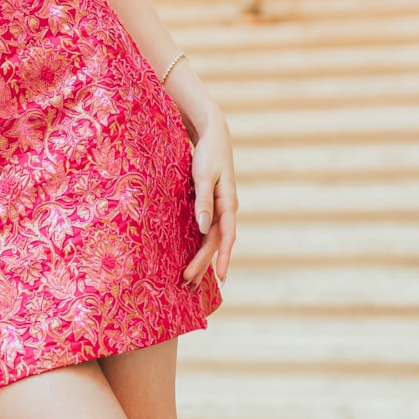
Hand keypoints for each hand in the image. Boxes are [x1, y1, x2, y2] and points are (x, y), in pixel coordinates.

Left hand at [183, 108, 236, 288]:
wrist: (213, 135)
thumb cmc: (208, 153)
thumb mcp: (203, 175)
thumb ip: (203, 201)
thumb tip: (203, 229)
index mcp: (229, 204)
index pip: (227, 237)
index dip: (223, 258)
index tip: (220, 277)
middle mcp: (227, 210)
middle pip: (216, 243)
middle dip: (204, 264)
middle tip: (188, 284)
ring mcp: (220, 209)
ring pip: (212, 240)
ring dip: (202, 259)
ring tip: (190, 279)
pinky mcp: (211, 205)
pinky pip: (206, 231)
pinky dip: (200, 246)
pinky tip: (192, 256)